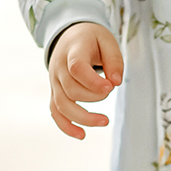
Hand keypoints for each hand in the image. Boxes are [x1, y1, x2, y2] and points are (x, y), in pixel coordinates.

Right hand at [48, 22, 123, 138]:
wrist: (70, 36)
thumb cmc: (91, 39)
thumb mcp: (107, 40)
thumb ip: (114, 60)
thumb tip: (116, 82)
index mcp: (73, 51)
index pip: (76, 68)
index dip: (92, 82)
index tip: (110, 88)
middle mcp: (59, 68)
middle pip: (71, 90)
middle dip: (94, 97)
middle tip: (110, 90)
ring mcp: (54, 82)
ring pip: (62, 105)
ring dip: (83, 117)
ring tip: (105, 121)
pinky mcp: (55, 92)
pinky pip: (55, 112)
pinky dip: (66, 126)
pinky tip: (82, 135)